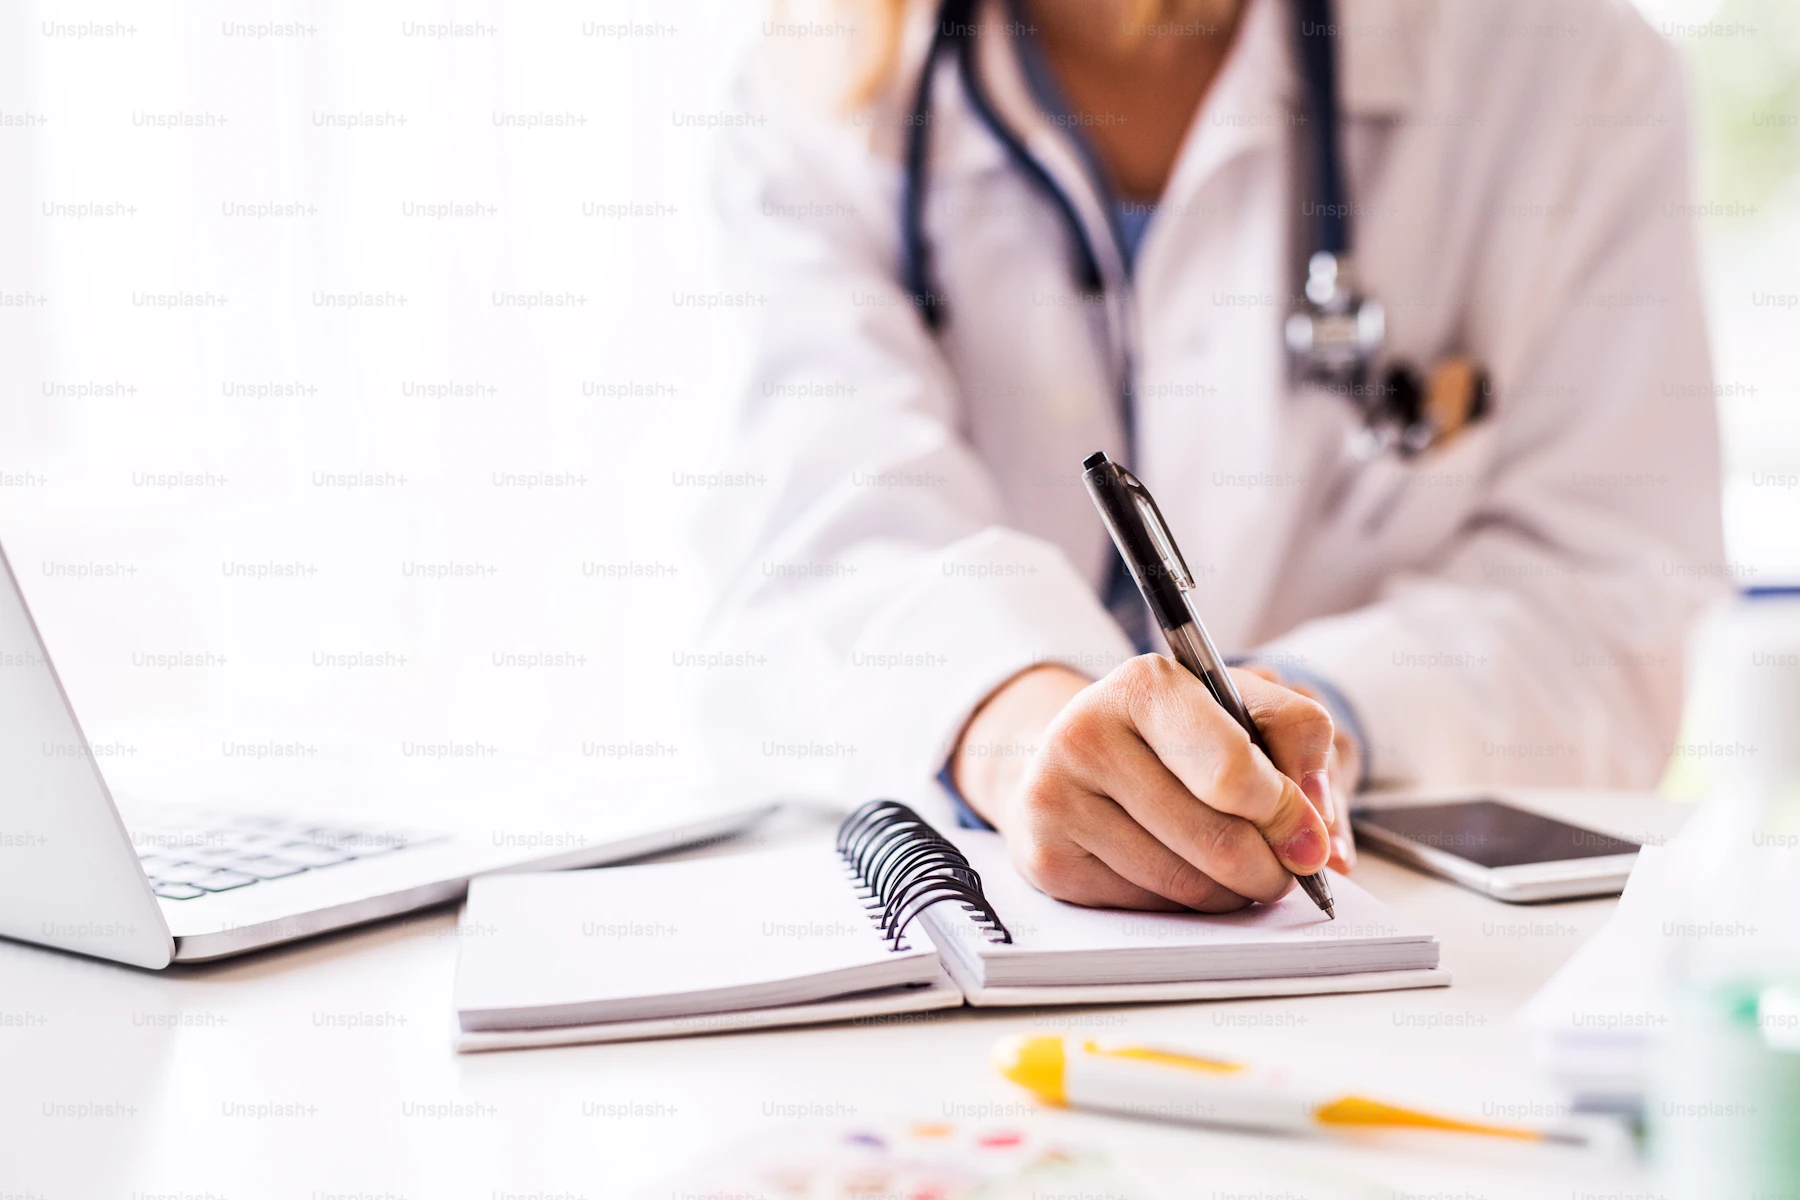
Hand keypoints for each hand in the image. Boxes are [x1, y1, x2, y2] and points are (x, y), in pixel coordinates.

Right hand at [951, 656, 1349, 911]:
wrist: (1074, 754)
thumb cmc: (1173, 735)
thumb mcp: (1241, 707)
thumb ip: (1300, 745)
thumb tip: (1321, 836)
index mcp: (1144, 685)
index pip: (1233, 770)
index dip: (1285, 815)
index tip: (1310, 840)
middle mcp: (1085, 734)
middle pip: (1217, 840)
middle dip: (1270, 868)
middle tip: (1286, 870)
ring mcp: (1056, 799)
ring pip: (1185, 884)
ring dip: (1232, 892)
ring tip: (1235, 868)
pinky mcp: (1046, 858)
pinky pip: (1147, 908)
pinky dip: (1182, 905)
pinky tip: (1180, 871)